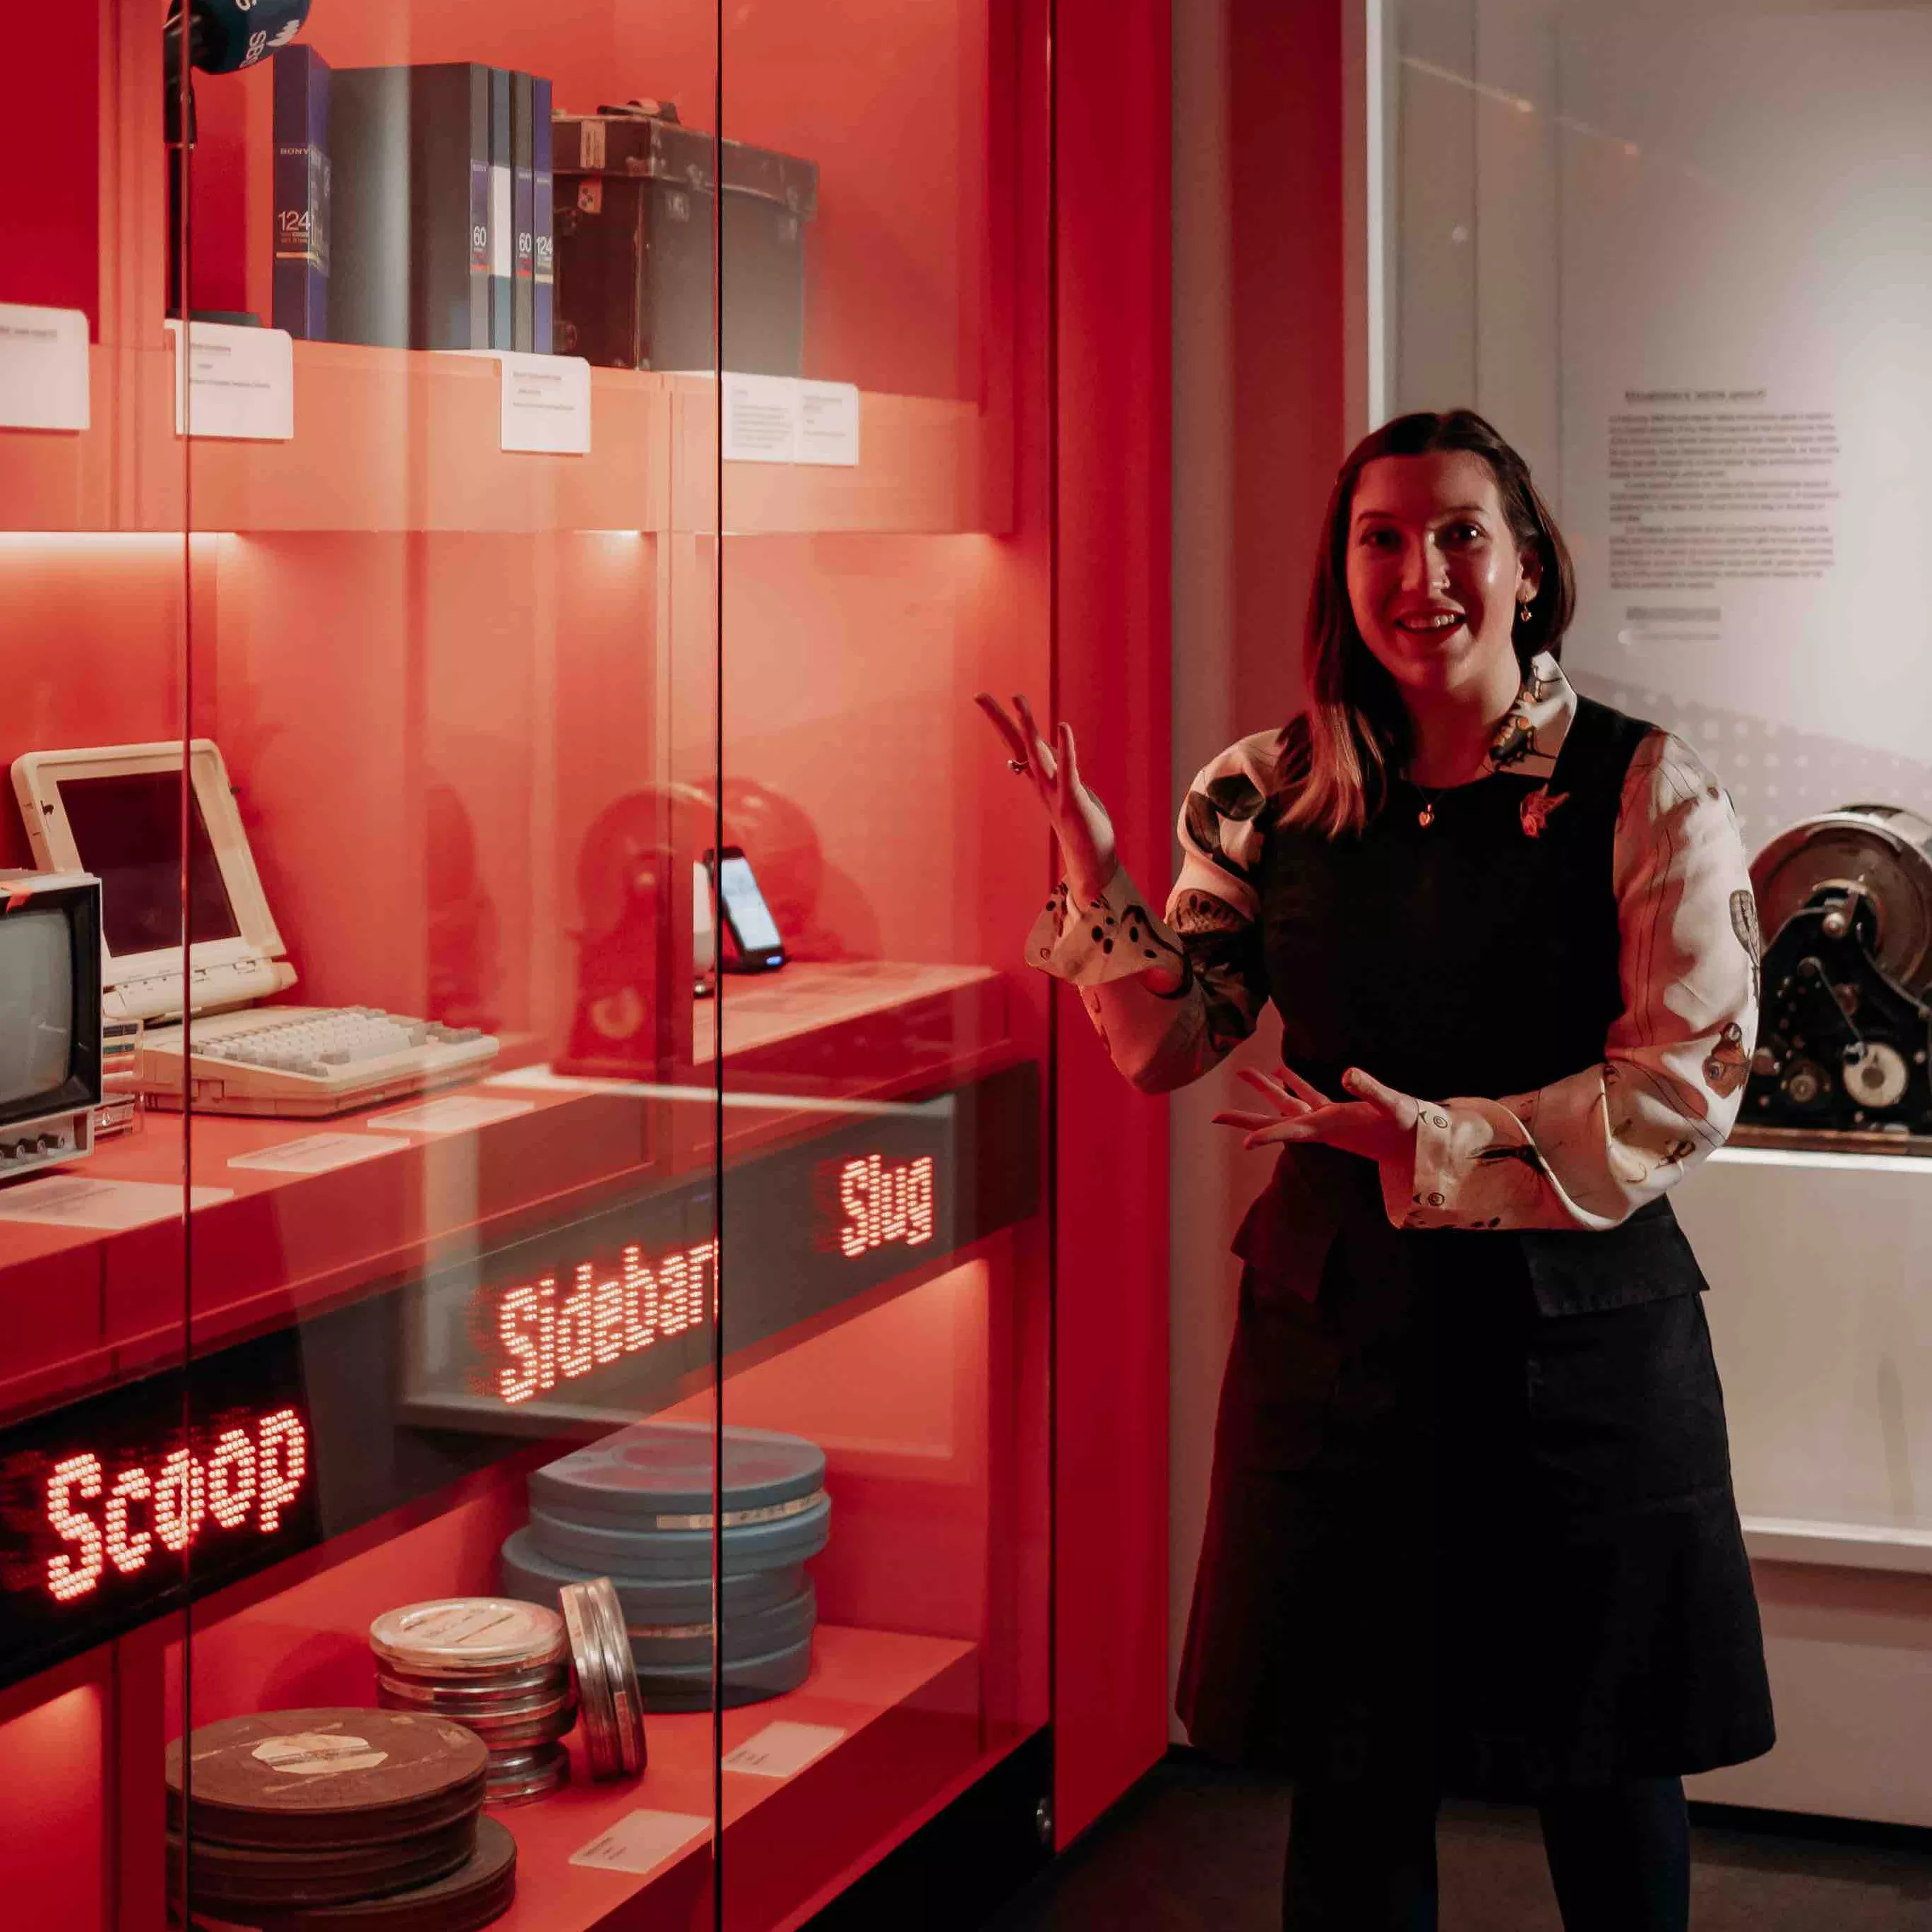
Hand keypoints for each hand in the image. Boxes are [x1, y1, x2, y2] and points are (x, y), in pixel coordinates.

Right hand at [975, 692, 1117, 903]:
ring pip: (1037, 754)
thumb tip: (1046, 756)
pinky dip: (1066, 748)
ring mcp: (1054, 792)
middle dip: (999, 718)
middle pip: (1017, 744)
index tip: (981, 698)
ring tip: (1018, 700)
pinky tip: (1063, 727)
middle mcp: (1041, 783)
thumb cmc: (1083, 825)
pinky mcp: (1072, 800)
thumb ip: (1057, 772)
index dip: (999, 720)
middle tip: (980, 694)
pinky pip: (1068, 770)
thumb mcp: (1067, 791)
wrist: (1091, 861)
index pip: (1015, 743)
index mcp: (1040, 778)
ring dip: (1028, 727)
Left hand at [1212, 1063, 1419, 1166]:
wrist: (1423, 1145)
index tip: (1244, 1143)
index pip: (1292, 1131)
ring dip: (1267, 1088)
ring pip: (1289, 1103)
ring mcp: (1328, 1120)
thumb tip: (1348, 1072)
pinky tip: (1283, 1070)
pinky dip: (1296, 1084)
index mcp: (1330, 1127)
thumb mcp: (1394, 1107)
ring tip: (1244, 1071)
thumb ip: (1371, 1090)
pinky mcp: (1339, 1114)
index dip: (1268, 1135)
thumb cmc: (1410, 1128)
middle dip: (1246, 1118)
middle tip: (1213, 1117)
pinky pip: (1310, 1097)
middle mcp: (1322, 1126)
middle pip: (1276, 1121)